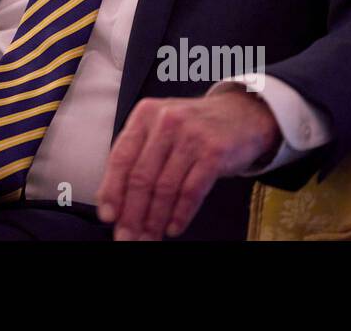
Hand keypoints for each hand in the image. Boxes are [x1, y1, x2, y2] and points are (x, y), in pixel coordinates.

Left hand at [95, 90, 279, 239]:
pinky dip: (180, 215)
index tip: (108, 216)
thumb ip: (138, 154)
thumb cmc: (194, 126)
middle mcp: (166, 122)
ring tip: (149, 237)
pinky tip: (173, 228)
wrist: (242, 114)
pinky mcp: (214, 152)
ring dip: (155, 219)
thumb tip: (114, 199)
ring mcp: (191, 136)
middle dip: (132, 214)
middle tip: (127, 237)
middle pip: (141, 177)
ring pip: (165, 188)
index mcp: (145, 115)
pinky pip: (191, 191)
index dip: (111, 191)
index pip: (120, 158)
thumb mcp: (161, 127)